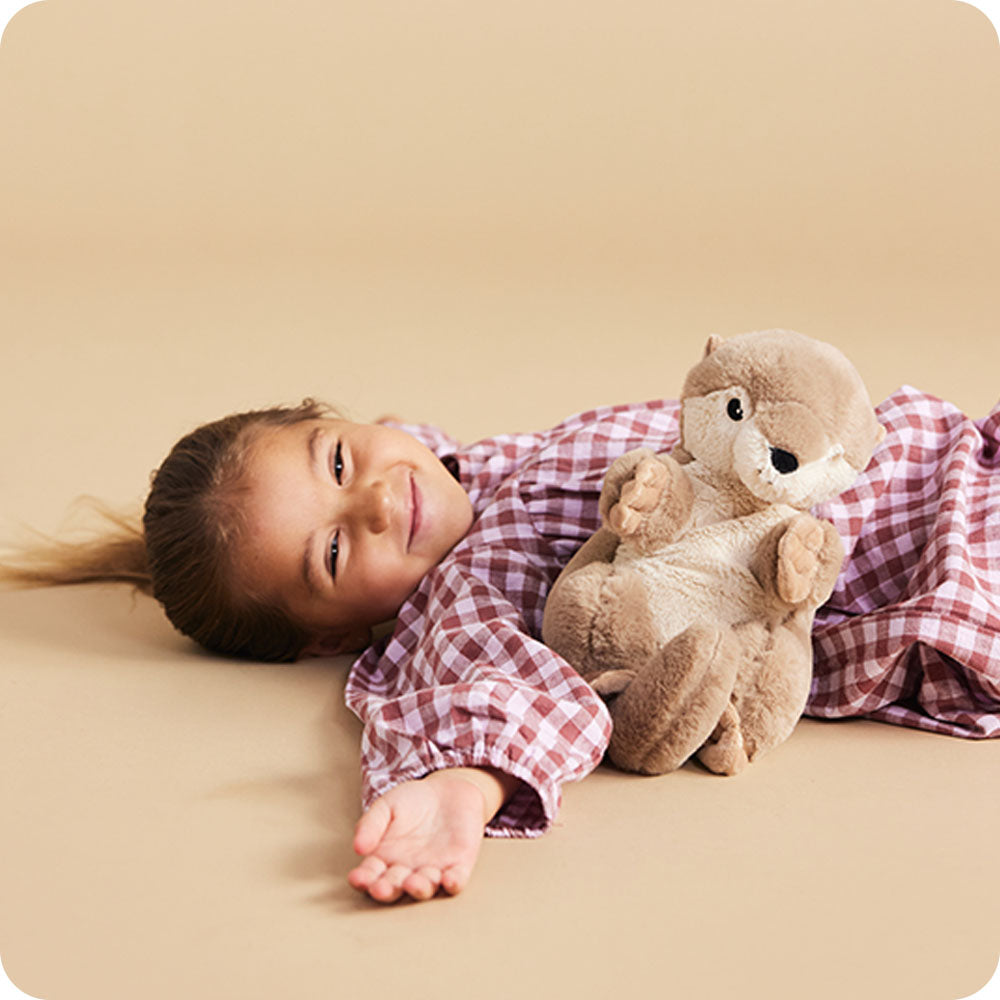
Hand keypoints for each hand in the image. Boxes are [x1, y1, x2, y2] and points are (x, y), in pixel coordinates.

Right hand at [348, 767, 514, 902]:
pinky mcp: (458, 865)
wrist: (447, 791)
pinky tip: (449, 880)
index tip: (357, 877)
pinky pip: (456, 879)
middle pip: (395, 887)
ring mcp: (433, 871)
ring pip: (425, 887)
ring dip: (419, 888)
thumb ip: (370, 824)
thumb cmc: (412, 801)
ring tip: (413, 883)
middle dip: (388, 890)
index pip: (371, 875)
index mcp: (385, 860)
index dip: (363, 879)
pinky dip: (454, 883)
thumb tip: (358, 847)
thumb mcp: (386, 806)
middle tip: (381, 888)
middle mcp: (407, 872)